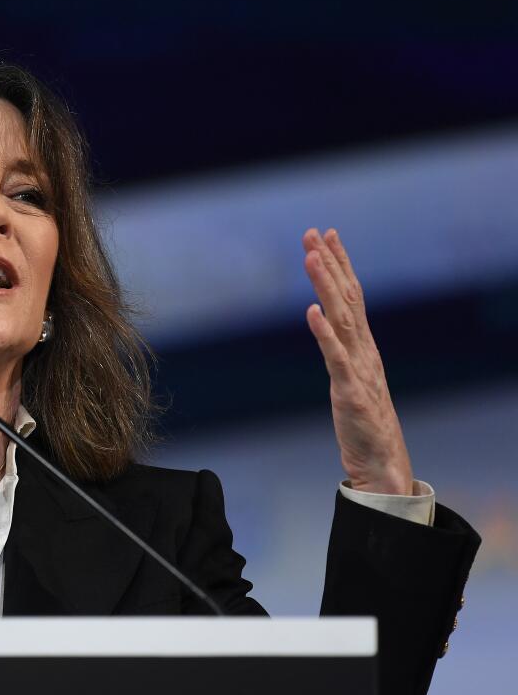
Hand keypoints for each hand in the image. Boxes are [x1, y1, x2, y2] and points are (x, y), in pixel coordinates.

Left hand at [303, 228, 413, 494]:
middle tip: (313, 233)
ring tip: (311, 258)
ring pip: (341, 319)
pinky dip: (324, 334)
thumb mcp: (351, 377)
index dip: (339, 264)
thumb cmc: (364, 421)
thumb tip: (328, 322)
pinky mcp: (350, 390)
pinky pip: (335, 358)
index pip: (351, 296)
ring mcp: (358, 368)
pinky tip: (311, 312)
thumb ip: (342, 350)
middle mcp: (362, 350)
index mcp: (362, 345)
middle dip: (330, 264)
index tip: (326, 235)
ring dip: (326, 287)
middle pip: (346, 298)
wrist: (381, 461)